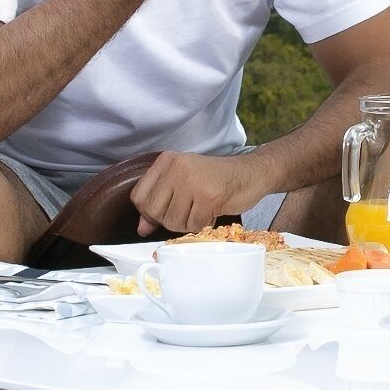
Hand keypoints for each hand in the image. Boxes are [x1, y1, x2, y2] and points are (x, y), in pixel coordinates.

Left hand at [131, 149, 270, 235]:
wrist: (251, 173)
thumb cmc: (216, 180)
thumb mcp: (182, 185)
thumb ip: (159, 203)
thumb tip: (141, 227)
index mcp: (166, 161)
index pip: (138, 196)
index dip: (149, 212)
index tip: (165, 211)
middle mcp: (176, 167)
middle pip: (153, 211)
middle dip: (169, 220)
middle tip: (188, 212)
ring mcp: (192, 181)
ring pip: (172, 221)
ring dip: (187, 224)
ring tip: (200, 210)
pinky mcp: (208, 196)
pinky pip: (193, 225)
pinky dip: (202, 224)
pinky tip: (211, 212)